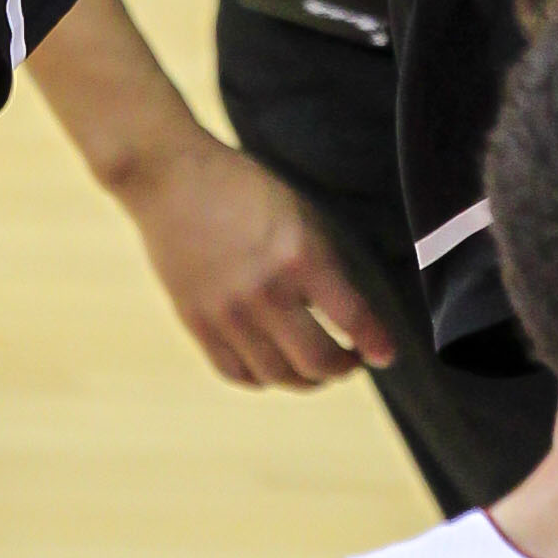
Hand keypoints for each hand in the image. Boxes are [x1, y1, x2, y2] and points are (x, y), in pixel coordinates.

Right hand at [124, 128, 398, 389]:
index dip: (375, 343)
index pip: (352, 317)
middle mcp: (266, 292)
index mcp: (299, 256)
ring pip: (278, 376)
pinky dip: (261, 378)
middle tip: (351, 361)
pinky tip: (272, 366)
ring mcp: (228, 313)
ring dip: (305, 380)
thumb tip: (345, 314)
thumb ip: (321, 263)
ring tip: (314, 368)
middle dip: (343, 368)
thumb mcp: (298, 213)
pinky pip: (237, 373)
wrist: (170, 177)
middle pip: (317, 362)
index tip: (386, 356)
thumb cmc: (240, 187)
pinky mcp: (197, 323)